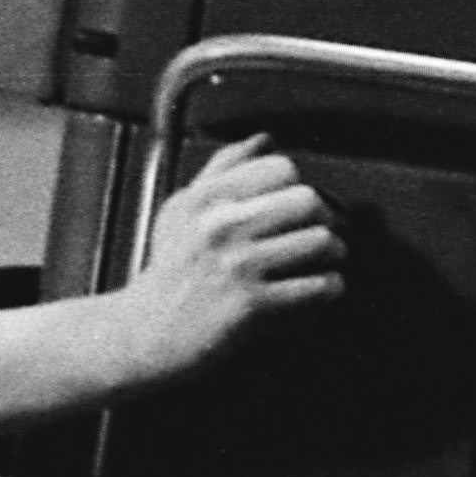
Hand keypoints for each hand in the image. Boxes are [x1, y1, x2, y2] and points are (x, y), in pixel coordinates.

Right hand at [100, 135, 340, 387]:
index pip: (280, 168)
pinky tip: (312, 293)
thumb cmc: (168, 275)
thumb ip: (220, 170)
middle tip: (320, 234)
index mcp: (206, 200)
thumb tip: (264, 140)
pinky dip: (327, 291)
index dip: (298, 186)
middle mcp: (221, 228)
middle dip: (326, 218)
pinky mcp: (251, 307)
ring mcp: (237, 268)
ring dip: (333, 256)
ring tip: (321, 265)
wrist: (142, 336)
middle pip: (309, 200)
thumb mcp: (180, 212)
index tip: (298, 207)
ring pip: (322, 242)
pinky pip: (318, 288)